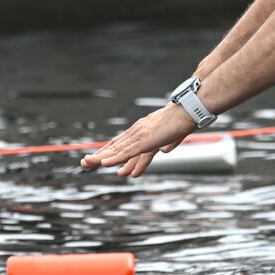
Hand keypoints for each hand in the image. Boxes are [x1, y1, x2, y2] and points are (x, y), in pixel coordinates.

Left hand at [80, 104, 197, 177]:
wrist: (190, 110)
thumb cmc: (185, 120)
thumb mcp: (175, 135)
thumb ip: (169, 144)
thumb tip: (165, 152)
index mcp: (142, 130)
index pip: (122, 142)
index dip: (109, 151)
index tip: (98, 158)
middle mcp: (137, 131)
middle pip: (115, 146)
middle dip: (99, 155)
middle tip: (84, 162)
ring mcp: (140, 136)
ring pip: (117, 150)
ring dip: (101, 158)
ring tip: (87, 164)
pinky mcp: (145, 141)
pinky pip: (127, 152)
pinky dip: (115, 158)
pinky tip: (104, 163)